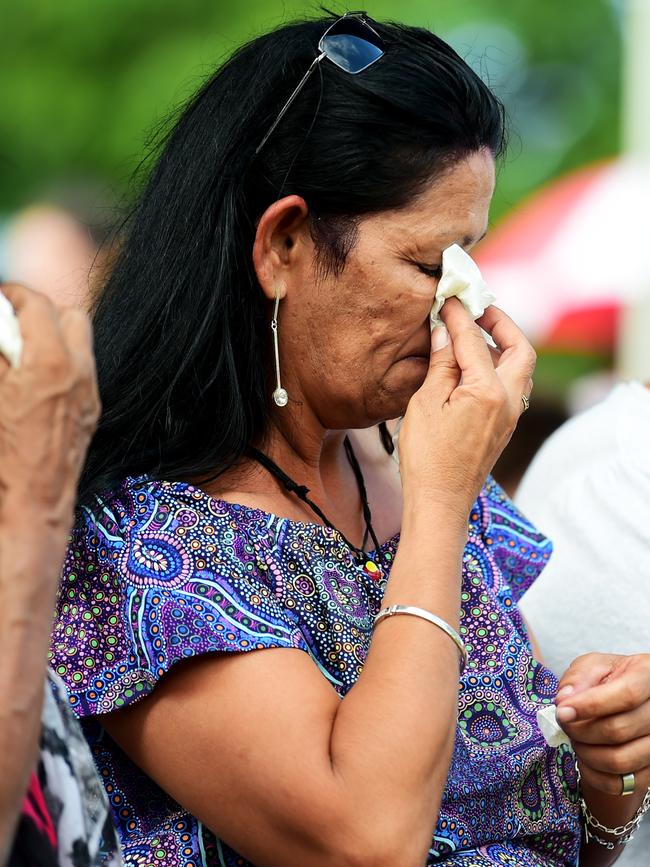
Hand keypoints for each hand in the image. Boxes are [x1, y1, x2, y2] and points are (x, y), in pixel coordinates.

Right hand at [0, 283, 99, 525]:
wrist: (34, 502)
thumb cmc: (3, 454)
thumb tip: (0, 326)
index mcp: (51, 363)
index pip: (38, 305)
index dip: (13, 296)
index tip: (0, 300)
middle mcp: (80, 373)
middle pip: (72, 316)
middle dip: (41, 313)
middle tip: (11, 325)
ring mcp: (90, 394)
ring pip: (81, 344)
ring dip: (53, 339)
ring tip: (21, 356)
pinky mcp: (91, 413)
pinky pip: (81, 372)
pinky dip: (60, 365)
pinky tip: (35, 383)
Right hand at [397, 299, 534, 515]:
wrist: (440, 502)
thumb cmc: (427, 457)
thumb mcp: (426, 404)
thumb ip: (442, 364)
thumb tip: (447, 331)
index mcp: (488, 392)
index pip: (475, 341)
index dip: (460, 316)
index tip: (448, 299)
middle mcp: (508, 401)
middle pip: (521, 350)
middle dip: (502, 325)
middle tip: (478, 311)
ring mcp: (510, 416)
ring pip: (519, 369)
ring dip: (503, 346)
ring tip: (475, 335)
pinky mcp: (503, 428)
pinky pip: (510, 387)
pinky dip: (498, 367)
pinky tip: (473, 367)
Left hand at [556, 653, 649, 795]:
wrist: (625, 705)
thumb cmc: (607, 681)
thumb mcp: (591, 667)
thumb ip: (579, 677)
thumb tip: (565, 700)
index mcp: (649, 675)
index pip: (626, 694)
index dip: (591, 705)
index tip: (562, 712)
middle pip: (619, 730)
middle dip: (580, 731)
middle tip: (564, 724)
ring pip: (620, 760)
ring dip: (586, 753)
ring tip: (575, 739)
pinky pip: (621, 784)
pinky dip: (594, 774)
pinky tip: (584, 758)